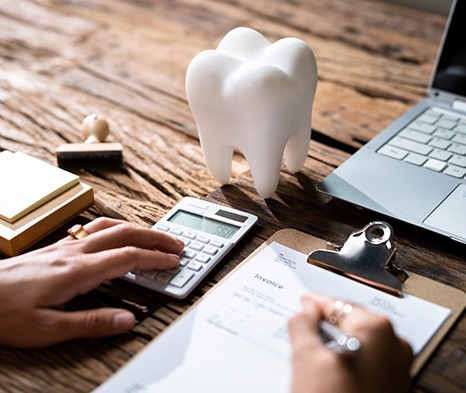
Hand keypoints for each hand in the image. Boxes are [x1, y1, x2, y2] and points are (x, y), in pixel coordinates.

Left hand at [0, 217, 183, 347]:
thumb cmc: (5, 311)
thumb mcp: (48, 329)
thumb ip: (91, 323)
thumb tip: (127, 320)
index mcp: (77, 271)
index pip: (128, 257)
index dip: (155, 258)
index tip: (174, 262)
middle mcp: (74, 252)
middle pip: (125, 233)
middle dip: (155, 237)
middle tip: (176, 243)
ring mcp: (66, 246)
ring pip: (111, 226)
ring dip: (138, 228)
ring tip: (155, 236)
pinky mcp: (57, 247)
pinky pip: (95, 228)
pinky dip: (117, 227)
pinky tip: (118, 233)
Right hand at [288, 293, 412, 392]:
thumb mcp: (306, 358)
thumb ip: (303, 324)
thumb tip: (305, 311)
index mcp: (377, 330)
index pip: (338, 305)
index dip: (316, 303)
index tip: (304, 302)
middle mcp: (395, 345)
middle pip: (350, 323)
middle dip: (325, 325)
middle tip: (303, 328)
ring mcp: (398, 368)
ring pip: (358, 343)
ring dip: (335, 344)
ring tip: (312, 353)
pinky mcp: (394, 386)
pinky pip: (367, 361)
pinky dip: (348, 360)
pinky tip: (328, 371)